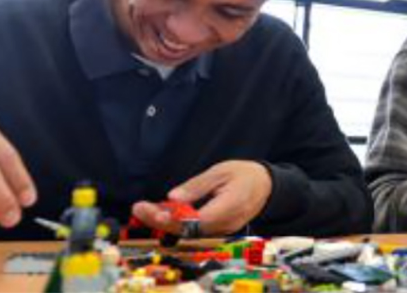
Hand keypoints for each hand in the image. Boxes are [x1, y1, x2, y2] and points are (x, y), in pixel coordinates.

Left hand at [131, 160, 271, 235]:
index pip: (196, 220)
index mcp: (229, 207)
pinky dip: (177, 223)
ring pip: (190, 233)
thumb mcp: (221, 172)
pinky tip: (161, 213)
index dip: (172, 218)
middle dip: (161, 221)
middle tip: (138, 208)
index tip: (152, 209)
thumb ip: (197, 186)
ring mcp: (223, 231)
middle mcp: (226, 225)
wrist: (267, 186)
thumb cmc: (244, 174)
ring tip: (144, 210)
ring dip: (166, 223)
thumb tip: (173, 198)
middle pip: (189, 231)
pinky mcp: (219, 231)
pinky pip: (195, 231)